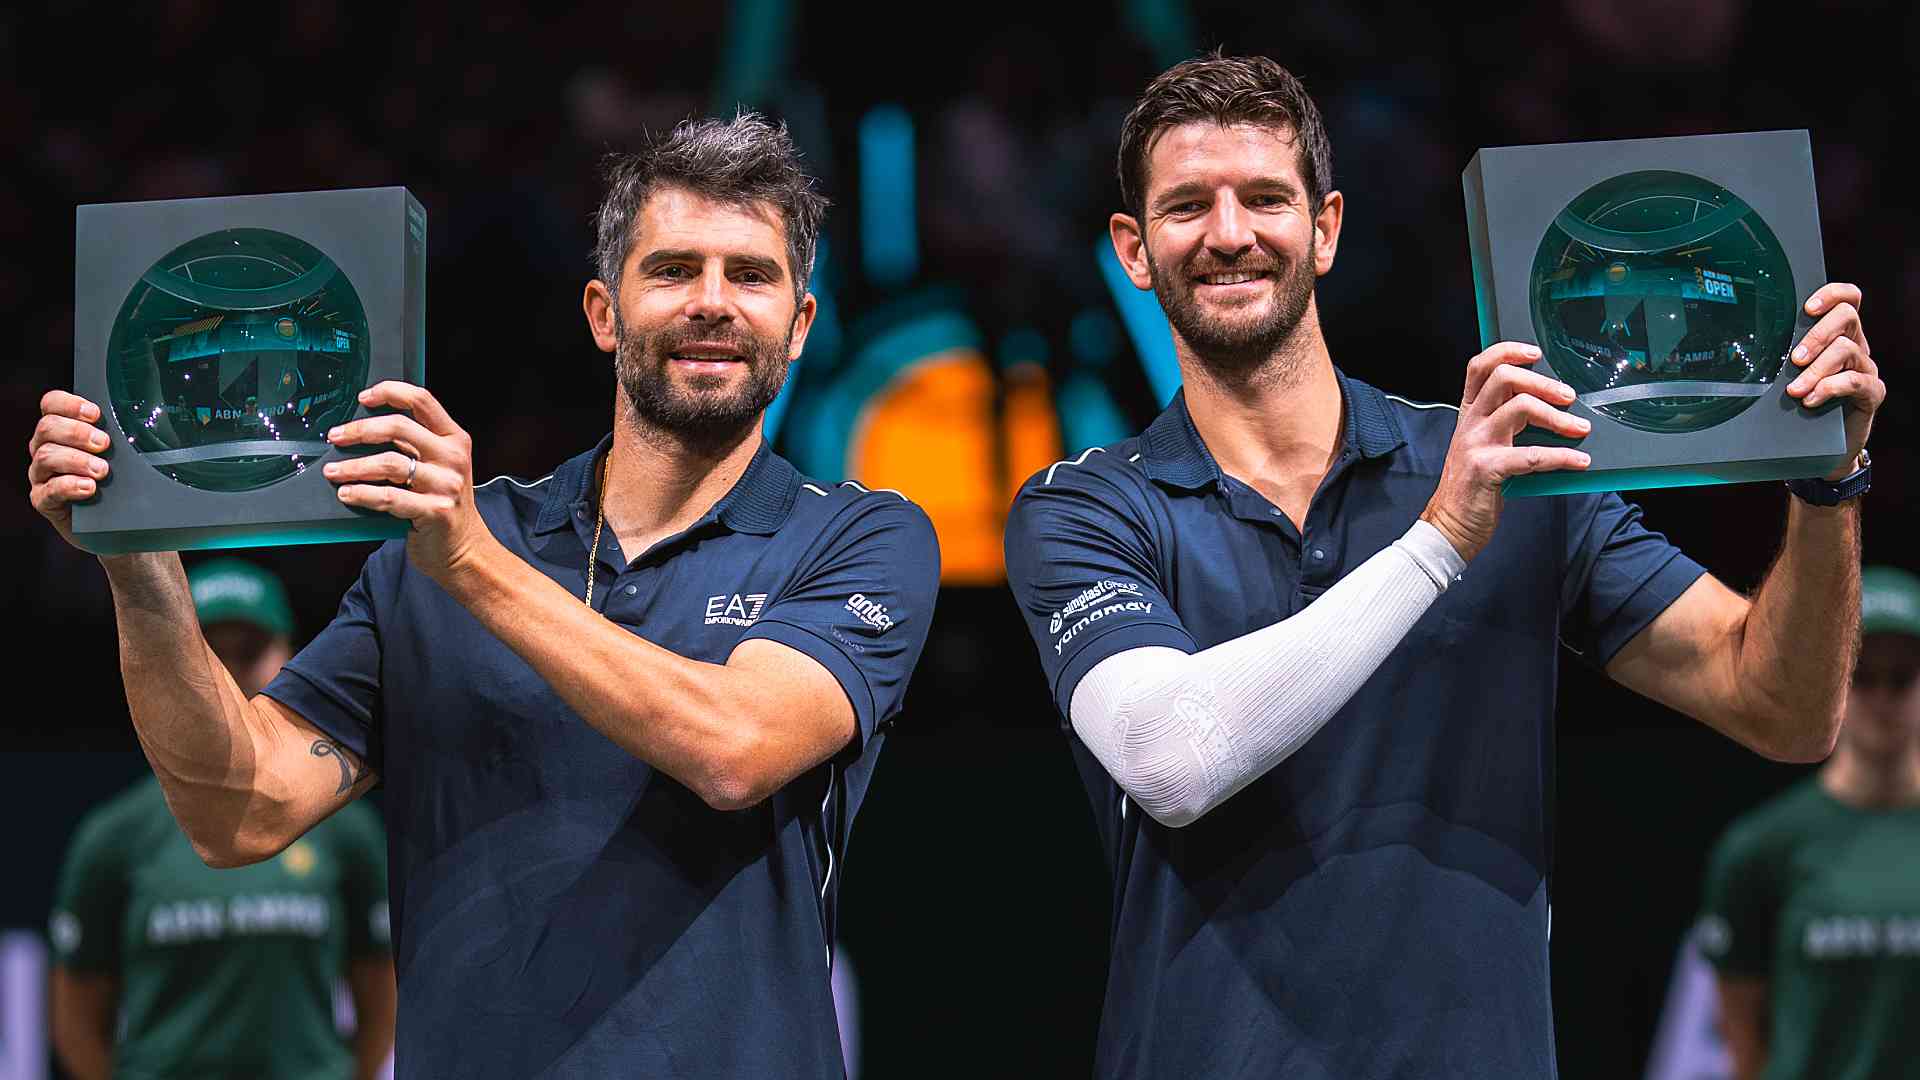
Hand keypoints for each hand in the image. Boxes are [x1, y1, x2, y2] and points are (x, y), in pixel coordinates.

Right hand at [28, 390, 112, 548]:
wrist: (112, 525)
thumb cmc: (115, 484)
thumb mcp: (119, 457)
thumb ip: (119, 439)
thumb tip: (142, 425)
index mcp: (61, 431)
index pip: (51, 405)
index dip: (69, 404)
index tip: (95, 414)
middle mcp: (46, 449)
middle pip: (48, 427)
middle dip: (77, 432)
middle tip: (104, 444)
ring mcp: (42, 475)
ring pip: (46, 456)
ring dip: (76, 460)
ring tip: (102, 471)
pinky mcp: (44, 500)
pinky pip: (48, 490)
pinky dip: (69, 486)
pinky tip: (88, 488)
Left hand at [324, 382, 494, 584]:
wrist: (464, 548)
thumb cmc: (442, 504)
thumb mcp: (440, 466)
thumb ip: (416, 445)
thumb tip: (366, 427)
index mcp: (454, 439)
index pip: (422, 400)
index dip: (390, 392)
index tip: (363, 397)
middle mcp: (453, 457)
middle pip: (398, 427)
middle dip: (360, 430)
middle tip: (336, 437)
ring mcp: (446, 484)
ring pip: (388, 463)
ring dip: (353, 467)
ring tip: (333, 472)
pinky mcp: (435, 510)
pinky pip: (389, 497)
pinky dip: (362, 494)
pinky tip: (347, 494)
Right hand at [1420, 342, 1591, 561]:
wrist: (1449, 525)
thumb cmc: (1471, 486)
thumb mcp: (1481, 445)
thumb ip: (1503, 422)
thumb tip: (1547, 406)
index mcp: (1469, 414)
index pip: (1480, 366)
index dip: (1508, 352)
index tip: (1535, 354)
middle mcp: (1470, 423)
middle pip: (1504, 378)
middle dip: (1543, 383)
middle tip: (1568, 396)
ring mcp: (1476, 444)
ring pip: (1519, 407)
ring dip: (1558, 417)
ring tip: (1580, 428)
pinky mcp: (1487, 469)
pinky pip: (1531, 455)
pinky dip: (1561, 457)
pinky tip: (1578, 461)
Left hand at [1782, 282, 1882, 480]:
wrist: (1825, 443)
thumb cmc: (1803, 402)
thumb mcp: (1789, 374)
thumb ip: (1781, 357)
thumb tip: (1744, 347)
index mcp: (1837, 333)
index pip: (1847, 298)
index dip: (1831, 294)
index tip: (1807, 308)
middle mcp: (1856, 345)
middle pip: (1847, 316)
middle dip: (1816, 335)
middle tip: (1794, 358)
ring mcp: (1865, 367)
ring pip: (1846, 349)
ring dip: (1816, 369)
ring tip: (1796, 390)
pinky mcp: (1872, 392)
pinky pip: (1857, 380)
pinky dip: (1830, 388)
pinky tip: (1812, 400)